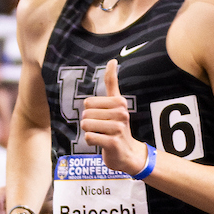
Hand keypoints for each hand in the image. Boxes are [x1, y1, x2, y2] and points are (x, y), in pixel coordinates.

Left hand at [80, 58, 146, 175]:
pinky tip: (102, 143)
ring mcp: (117, 128)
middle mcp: (121, 113)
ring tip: (102, 136)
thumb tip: (112, 60)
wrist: (128, 154)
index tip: (103, 117)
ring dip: (90, 133)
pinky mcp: (112, 142)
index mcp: (119, 102)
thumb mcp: (117, 103)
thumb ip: (112, 82)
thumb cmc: (118, 127)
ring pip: (86, 125)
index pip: (88, 103)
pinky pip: (89, 138)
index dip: (90, 112)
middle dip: (89, 123)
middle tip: (102, 129)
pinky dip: (91, 142)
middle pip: (86, 114)